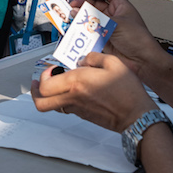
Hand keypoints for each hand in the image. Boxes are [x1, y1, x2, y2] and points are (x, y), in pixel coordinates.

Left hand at [31, 52, 156, 132]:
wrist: (136, 115)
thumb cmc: (127, 91)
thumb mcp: (113, 62)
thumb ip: (93, 57)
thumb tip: (83, 60)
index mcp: (76, 83)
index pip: (44, 86)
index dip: (43, 77)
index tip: (52, 69)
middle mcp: (73, 98)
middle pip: (41, 103)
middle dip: (36, 92)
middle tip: (39, 83)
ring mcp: (77, 109)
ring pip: (52, 106)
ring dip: (50, 95)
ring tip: (58, 85)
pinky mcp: (84, 115)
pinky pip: (66, 108)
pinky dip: (64, 100)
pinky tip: (75, 91)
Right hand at [72, 0, 160, 76]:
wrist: (141, 60)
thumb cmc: (138, 38)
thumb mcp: (116, 22)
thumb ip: (95, 17)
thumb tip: (79, 10)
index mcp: (120, 5)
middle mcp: (112, 14)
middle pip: (93, 3)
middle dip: (82, 1)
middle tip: (71, 1)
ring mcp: (106, 26)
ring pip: (89, 16)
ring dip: (80, 14)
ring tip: (71, 14)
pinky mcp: (102, 37)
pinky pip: (88, 30)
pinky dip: (81, 28)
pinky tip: (75, 26)